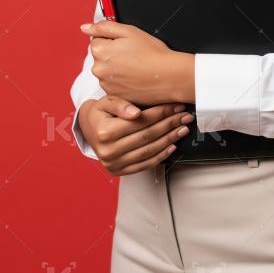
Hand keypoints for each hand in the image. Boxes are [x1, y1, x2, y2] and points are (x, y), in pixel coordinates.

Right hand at [77, 95, 194, 174]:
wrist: (88, 128)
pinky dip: (160, 156)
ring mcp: (113, 163)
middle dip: (170, 125)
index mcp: (105, 131)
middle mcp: (108, 150)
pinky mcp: (118, 171)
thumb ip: (121, 105)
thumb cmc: (101, 112)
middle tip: (185, 117)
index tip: (177, 107)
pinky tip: (172, 146)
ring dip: (169, 140)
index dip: (162, 113)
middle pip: (147, 136)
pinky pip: (144, 164)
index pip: (141, 121)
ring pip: (148, 151)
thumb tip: (136, 114)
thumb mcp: (107, 102)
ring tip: (182, 129)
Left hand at [79, 19, 194, 104]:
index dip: (113, 40)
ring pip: (107, 71)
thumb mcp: (129, 31)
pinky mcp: (115, 96)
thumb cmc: (153, 53)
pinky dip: (121, 82)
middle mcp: (99, 70)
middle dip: (113, 54)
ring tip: (136, 68)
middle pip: (100, 57)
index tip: (127, 44)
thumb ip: (104, 27)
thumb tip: (85, 28)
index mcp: (100, 51)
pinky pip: (113, 85)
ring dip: (116, 69)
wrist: (169, 76)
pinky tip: (135, 78)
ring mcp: (106, 85)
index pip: (97, 40)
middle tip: (133, 55)